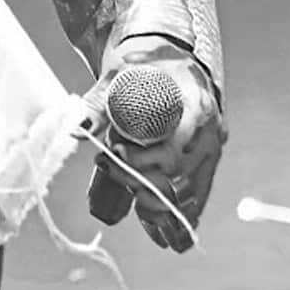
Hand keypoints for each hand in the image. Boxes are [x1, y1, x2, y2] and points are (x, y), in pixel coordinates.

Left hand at [87, 39, 226, 252]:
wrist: (171, 58)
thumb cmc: (145, 66)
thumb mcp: (120, 75)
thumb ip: (99, 102)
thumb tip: (77, 131)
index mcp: (194, 105)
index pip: (174, 148)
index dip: (143, 161)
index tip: (115, 154)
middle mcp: (210, 131)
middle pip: (180, 175)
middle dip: (144, 184)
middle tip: (111, 172)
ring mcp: (212, 148)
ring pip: (191, 192)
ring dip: (160, 205)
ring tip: (132, 203)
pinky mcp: (208, 162)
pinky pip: (198, 196)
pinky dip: (179, 215)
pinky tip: (161, 231)